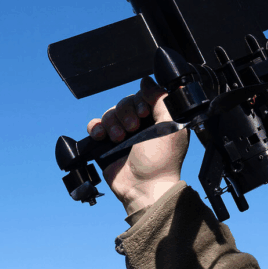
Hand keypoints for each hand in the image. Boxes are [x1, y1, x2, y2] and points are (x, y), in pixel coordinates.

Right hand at [87, 77, 189, 215]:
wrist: (144, 187)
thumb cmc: (162, 160)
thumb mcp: (171, 126)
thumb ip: (161, 100)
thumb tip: (147, 81)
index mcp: (159, 118)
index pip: (144, 95)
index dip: (141, 100)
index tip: (144, 113)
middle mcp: (141, 124)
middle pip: (125, 102)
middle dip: (126, 113)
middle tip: (133, 129)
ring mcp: (123, 133)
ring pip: (111, 112)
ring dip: (112, 122)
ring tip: (119, 139)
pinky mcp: (107, 144)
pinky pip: (96, 125)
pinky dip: (96, 127)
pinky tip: (102, 137)